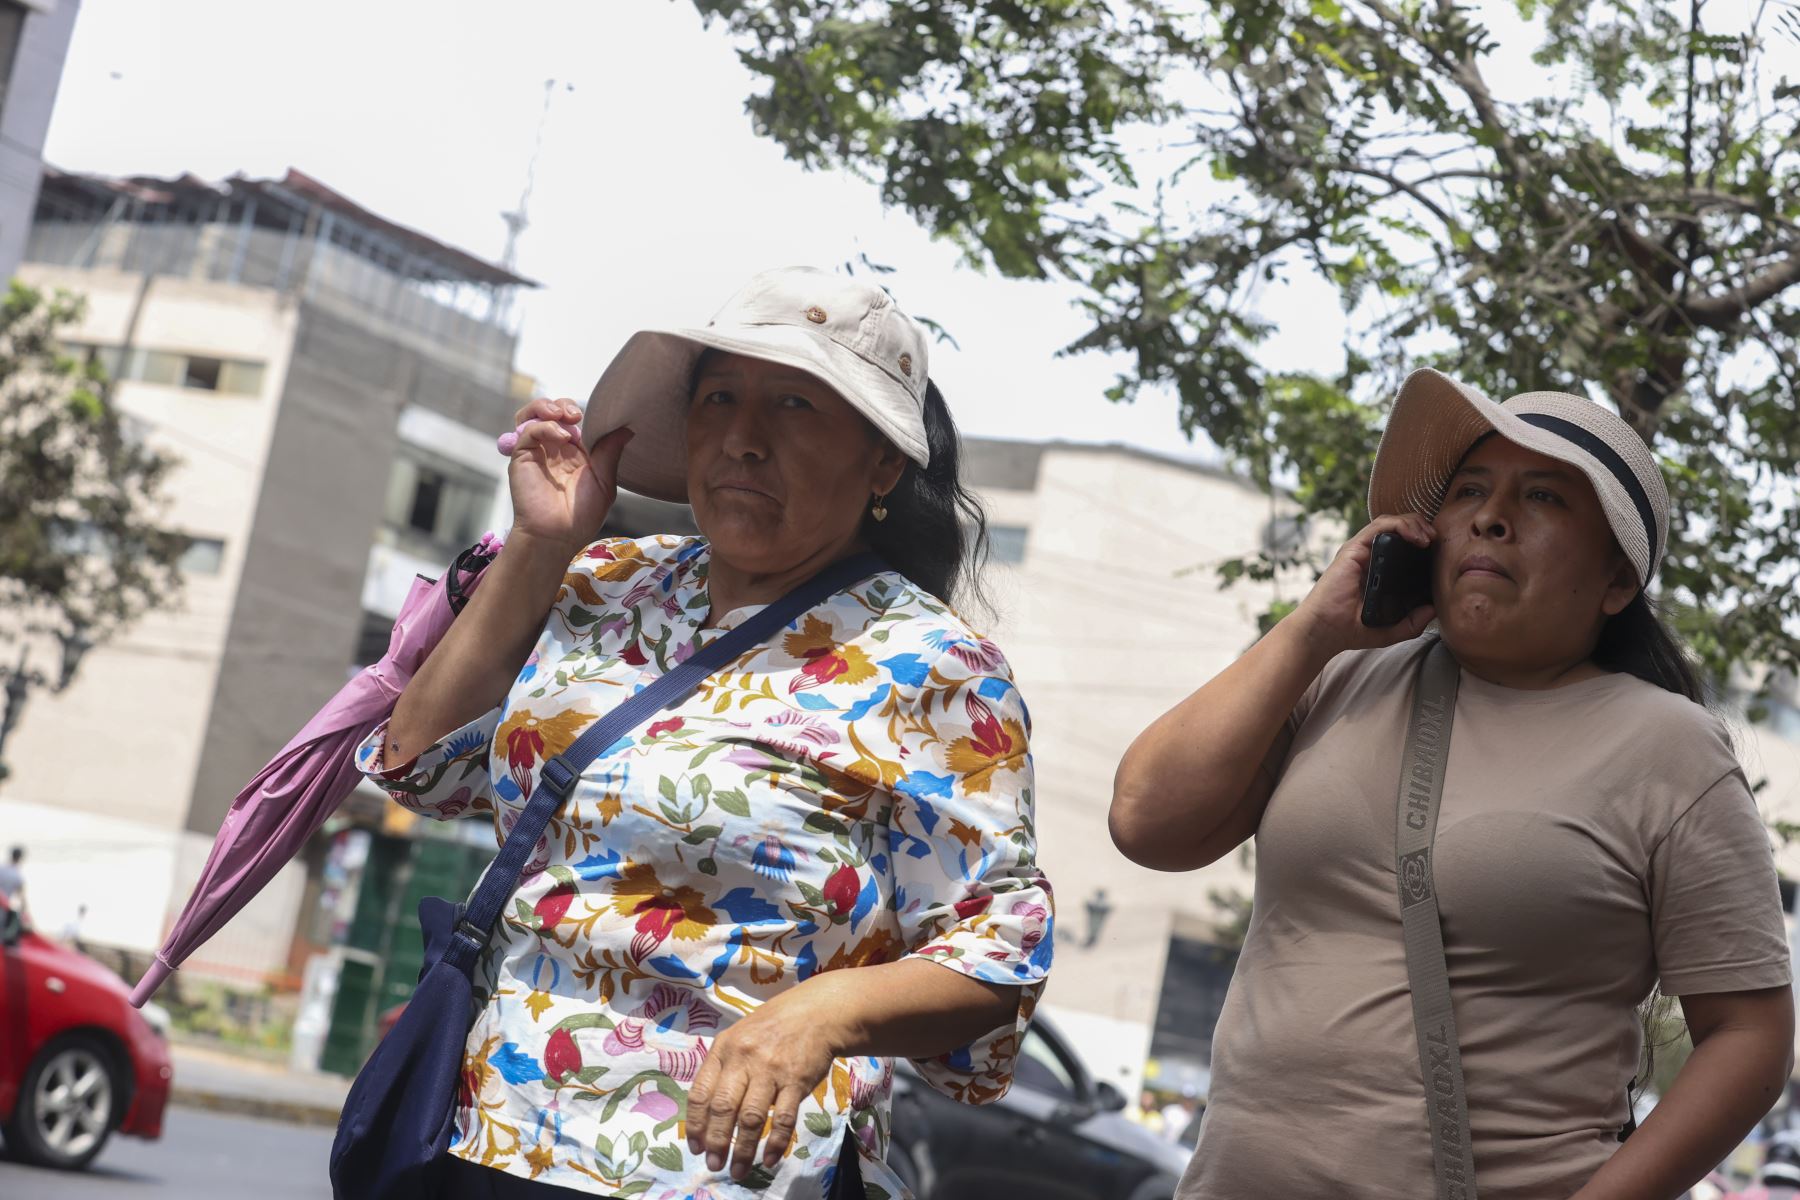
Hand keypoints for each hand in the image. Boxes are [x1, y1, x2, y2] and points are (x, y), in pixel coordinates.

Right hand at [504, 397, 632, 553]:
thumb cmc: (582, 515)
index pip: (571, 420)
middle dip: (561, 404)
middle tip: (574, 414)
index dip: (577, 412)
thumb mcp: (604, 481)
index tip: (589, 418)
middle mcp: (552, 448)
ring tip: (560, 414)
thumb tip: (627, 428)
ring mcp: (536, 452)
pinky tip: (560, 436)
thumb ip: (610, 452)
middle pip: (549, 412)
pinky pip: (527, 432)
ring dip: (545, 407)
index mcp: (573, 452)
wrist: (559, 535)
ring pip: (531, 416)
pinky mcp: (521, 457)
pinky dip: (543, 427)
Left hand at [685, 983, 846, 1181]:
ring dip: (743, 1150)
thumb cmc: (772, 1027)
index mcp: (723, 1049)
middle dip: (716, 1142)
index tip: (696, 1147)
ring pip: (751, 1118)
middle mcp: (743, 1059)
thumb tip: (706, 1112)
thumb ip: (722, 1068)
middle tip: (714, 1165)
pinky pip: (783, 1118)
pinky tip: (770, 1159)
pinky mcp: (796, 1081)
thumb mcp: (739, 1037)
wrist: (816, 1013)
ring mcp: (770, 1070)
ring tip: (738, 1171)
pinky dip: (776, 1143)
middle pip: (723, 1108)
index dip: (696, 1124)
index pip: (701, 1092)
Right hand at [1288, 513, 1436, 657]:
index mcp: (1378, 571)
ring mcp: (1361, 551)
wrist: (1325, 631)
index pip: (1403, 546)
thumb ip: (1413, 623)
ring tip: (1428, 537)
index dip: (1423, 543)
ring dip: (1414, 523)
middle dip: (1422, 528)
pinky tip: (1415, 537)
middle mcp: (1369, 557)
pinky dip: (1400, 525)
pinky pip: (1380, 526)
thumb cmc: (1352, 630)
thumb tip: (1434, 609)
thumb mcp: (1391, 630)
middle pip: (1399, 529)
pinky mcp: (1354, 549)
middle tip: (1436, 541)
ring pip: (1391, 522)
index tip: (1439, 554)